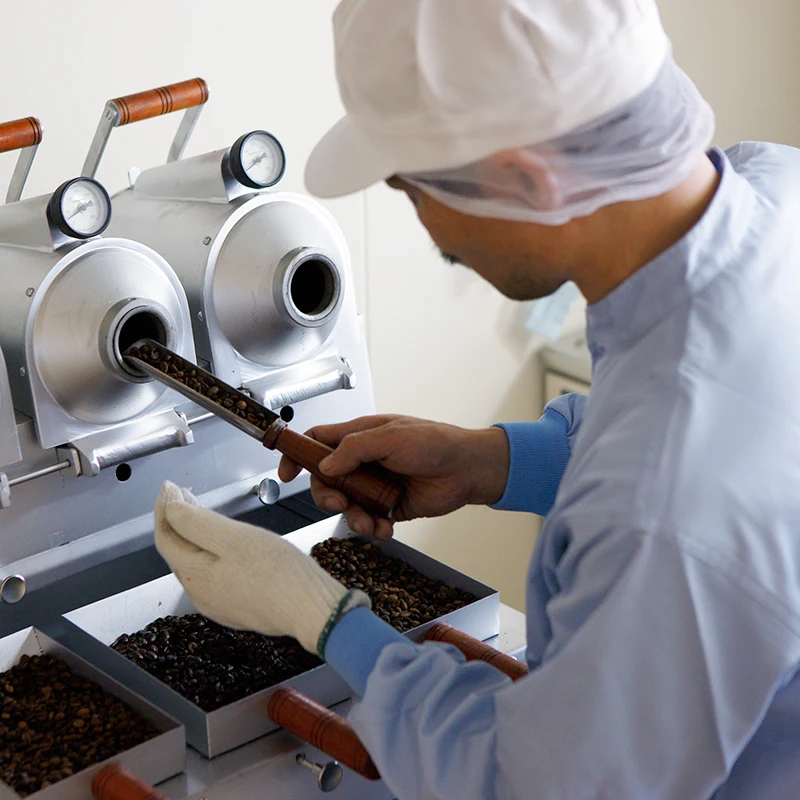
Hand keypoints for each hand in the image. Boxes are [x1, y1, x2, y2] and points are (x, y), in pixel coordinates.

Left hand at [153, 482, 369, 655]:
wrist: (310, 609)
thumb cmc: (277, 572)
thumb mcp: (234, 536)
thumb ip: (197, 521)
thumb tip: (171, 508)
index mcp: (194, 574)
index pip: (165, 535)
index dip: (164, 507)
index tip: (169, 485)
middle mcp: (200, 593)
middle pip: (179, 550)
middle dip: (178, 520)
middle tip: (185, 494)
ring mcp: (218, 603)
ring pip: (197, 563)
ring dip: (195, 536)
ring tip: (204, 513)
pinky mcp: (238, 607)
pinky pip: (216, 576)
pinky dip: (213, 553)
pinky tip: (228, 544)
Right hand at [278, 415, 509, 539]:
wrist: (468, 470)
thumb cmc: (435, 443)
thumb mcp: (392, 437)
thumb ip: (355, 449)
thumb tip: (325, 465)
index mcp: (360, 437)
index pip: (317, 441)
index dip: (297, 454)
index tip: (285, 472)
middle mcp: (363, 461)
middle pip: (325, 480)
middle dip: (326, 495)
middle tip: (340, 503)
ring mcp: (374, 485)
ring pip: (345, 505)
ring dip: (352, 518)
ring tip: (370, 522)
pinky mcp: (388, 507)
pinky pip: (368, 521)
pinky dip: (373, 528)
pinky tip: (386, 526)